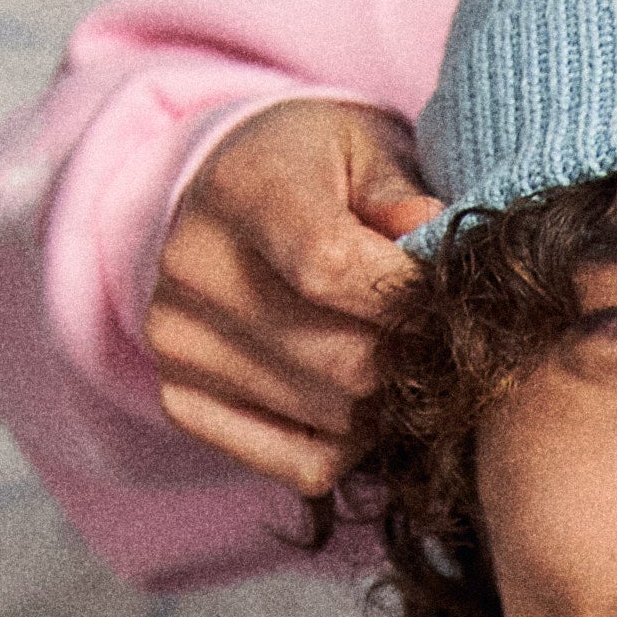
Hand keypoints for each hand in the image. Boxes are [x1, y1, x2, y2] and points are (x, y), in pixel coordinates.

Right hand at [141, 97, 442, 494]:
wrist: (236, 200)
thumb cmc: (323, 171)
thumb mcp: (371, 151)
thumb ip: (404, 194)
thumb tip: (432, 233)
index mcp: (241, 189)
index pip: (331, 268)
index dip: (407, 294)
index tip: (439, 289)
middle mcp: (193, 269)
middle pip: (344, 359)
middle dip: (408, 354)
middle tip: (428, 332)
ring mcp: (177, 343)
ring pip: (334, 417)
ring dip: (385, 400)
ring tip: (388, 353)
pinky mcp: (180, 400)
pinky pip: (302, 465)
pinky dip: (349, 445)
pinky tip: (353, 398)